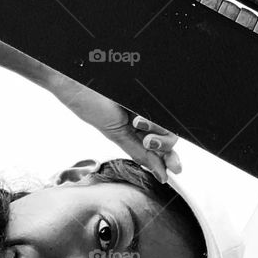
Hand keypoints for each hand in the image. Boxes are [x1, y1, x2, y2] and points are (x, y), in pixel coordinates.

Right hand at [47, 76, 181, 181]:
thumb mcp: (117, 135)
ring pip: (169, 124)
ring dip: (155, 127)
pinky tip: (139, 116)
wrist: (82, 84)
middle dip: (163, 144)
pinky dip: (155, 118)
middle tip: (148, 141)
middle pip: (169, 137)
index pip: (161, 147)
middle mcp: (145, 117)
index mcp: (136, 130)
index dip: (170, 158)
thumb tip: (161, 174)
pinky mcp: (149, 93)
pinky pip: (164, 110)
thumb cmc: (91, 106)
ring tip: (137, 122)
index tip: (175, 168)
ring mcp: (147, 105)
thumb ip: (140, 153)